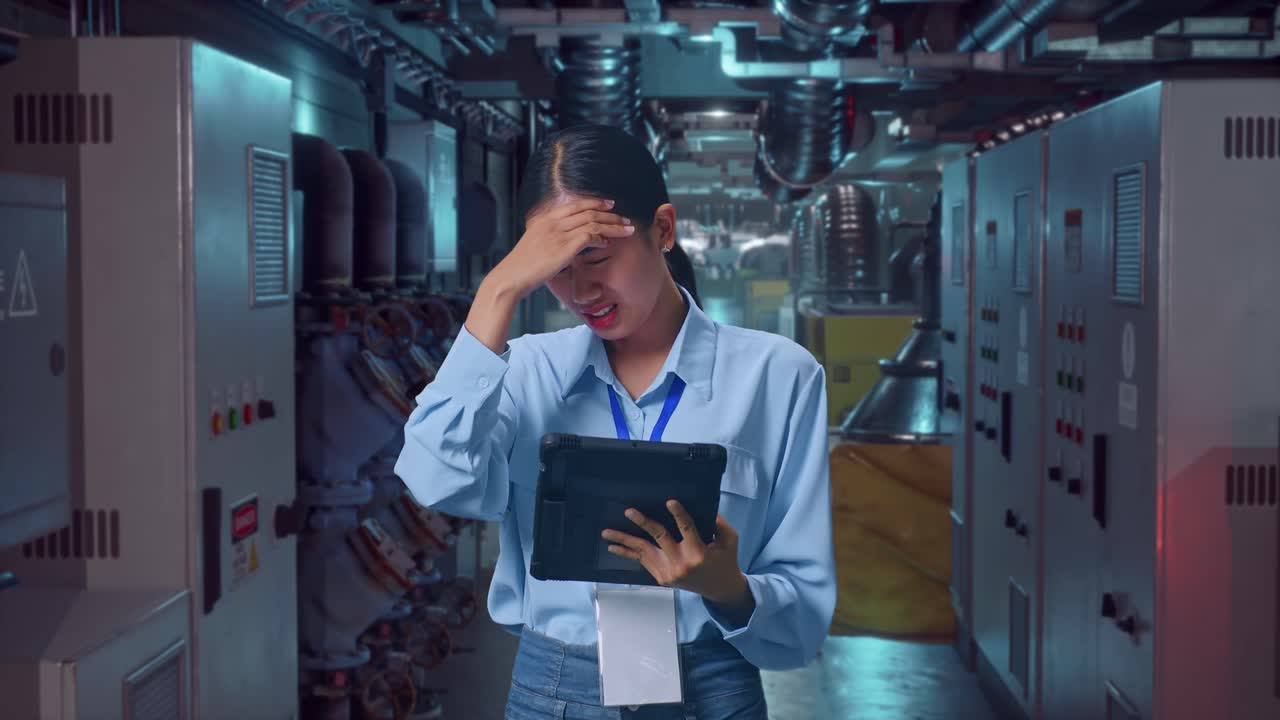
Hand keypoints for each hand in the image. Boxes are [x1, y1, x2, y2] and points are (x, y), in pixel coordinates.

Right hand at [490, 197, 635, 298]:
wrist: (511, 277)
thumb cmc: (523, 267)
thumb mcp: (535, 245)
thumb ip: (551, 238)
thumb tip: (567, 243)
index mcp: (545, 219)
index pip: (575, 204)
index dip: (595, 202)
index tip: (609, 204)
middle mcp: (553, 222)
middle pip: (588, 211)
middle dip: (610, 213)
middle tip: (625, 217)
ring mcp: (558, 233)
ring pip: (593, 222)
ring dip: (613, 225)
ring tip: (627, 230)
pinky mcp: (563, 247)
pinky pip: (589, 236)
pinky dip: (601, 238)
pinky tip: (607, 243)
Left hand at [602, 501, 748, 605]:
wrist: (720, 589)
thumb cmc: (726, 560)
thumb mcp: (729, 540)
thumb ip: (718, 523)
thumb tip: (703, 507)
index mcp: (699, 553)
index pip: (687, 528)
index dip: (678, 514)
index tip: (669, 502)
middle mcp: (681, 564)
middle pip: (659, 538)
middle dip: (643, 523)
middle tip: (629, 511)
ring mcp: (669, 573)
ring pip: (643, 552)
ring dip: (623, 541)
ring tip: (607, 533)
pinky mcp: (661, 578)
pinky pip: (643, 561)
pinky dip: (628, 553)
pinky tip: (614, 546)